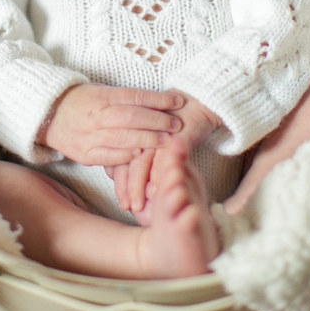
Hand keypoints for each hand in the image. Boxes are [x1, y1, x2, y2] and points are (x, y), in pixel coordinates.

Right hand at [39, 84, 183, 166]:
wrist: (48, 117)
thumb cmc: (81, 102)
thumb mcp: (101, 92)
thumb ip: (126, 99)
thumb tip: (159, 103)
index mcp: (101, 96)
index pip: (135, 96)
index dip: (159, 99)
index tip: (178, 101)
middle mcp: (96, 115)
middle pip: (132, 117)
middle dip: (158, 121)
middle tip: (177, 124)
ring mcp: (90, 136)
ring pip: (123, 138)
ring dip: (148, 140)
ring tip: (167, 141)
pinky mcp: (85, 154)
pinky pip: (110, 157)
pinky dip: (127, 156)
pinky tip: (142, 155)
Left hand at [111, 92, 221, 213]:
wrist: (196, 104)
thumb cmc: (172, 124)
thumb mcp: (151, 138)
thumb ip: (134, 153)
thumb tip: (114, 175)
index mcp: (131, 130)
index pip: (116, 157)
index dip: (118, 180)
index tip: (121, 200)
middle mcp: (139, 132)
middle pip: (124, 161)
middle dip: (124, 186)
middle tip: (125, 206)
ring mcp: (155, 134)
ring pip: (139, 162)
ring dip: (136, 186)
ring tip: (136, 205)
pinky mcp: (172, 136)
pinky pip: (161, 158)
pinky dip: (155, 176)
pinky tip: (153, 191)